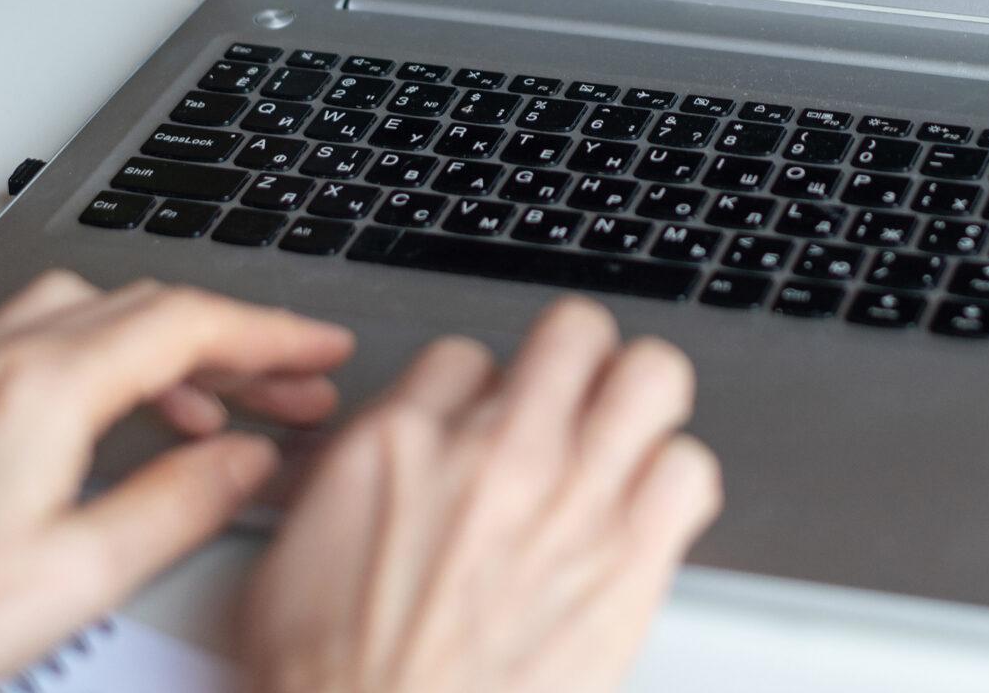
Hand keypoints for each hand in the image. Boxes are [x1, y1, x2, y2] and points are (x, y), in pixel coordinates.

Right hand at [240, 299, 720, 692]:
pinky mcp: (632, 562)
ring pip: (653, 376)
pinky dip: (678, 483)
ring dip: (642, 407)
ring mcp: (573, 500)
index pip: (466, 353)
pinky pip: (692, 472)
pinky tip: (651, 511)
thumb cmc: (331, 682)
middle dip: (577, 359)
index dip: (480, 389)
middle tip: (574, 399)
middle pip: (575, 330)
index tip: (484, 423)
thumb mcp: (297, 553)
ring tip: (626, 443)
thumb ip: (357, 474)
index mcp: (403, 444)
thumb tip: (390, 447)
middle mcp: (496, 454)